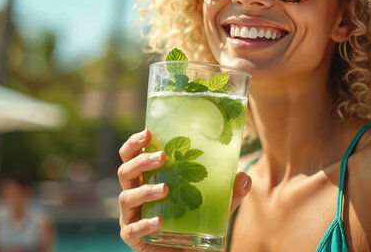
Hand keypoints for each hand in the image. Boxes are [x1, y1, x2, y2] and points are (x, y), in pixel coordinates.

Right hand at [118, 129, 251, 251]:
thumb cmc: (195, 224)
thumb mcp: (216, 206)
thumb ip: (230, 193)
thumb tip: (245, 176)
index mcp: (147, 179)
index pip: (131, 156)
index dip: (134, 144)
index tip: (147, 132)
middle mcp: (134, 195)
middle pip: (125, 172)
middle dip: (140, 161)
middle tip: (161, 157)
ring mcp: (131, 217)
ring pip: (126, 198)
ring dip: (145, 191)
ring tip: (165, 189)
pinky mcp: (133, 238)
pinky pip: (132, 230)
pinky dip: (144, 224)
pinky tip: (159, 222)